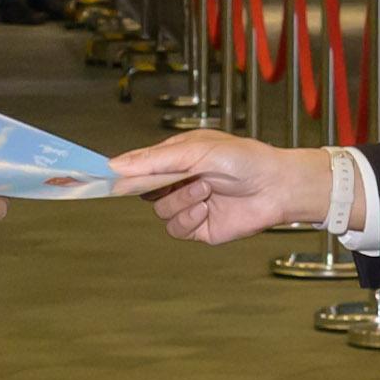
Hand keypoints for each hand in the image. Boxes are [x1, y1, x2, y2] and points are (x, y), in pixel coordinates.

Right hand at [109, 132, 322, 244]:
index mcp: (177, 158)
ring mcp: (189, 205)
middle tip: (166, 180)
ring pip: (160, 213)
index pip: (139, 166)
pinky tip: (206, 207)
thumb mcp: (197, 150)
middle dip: (155, 187)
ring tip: (204, 189)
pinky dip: (189, 218)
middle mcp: (180, 182)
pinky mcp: (199, 228)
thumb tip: (117, 164)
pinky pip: (177, 229)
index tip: (103, 174)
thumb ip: (156, 159)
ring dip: (179, 201)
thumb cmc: (244, 159)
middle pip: (144, 192)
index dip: (122, 172)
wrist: (277, 186)